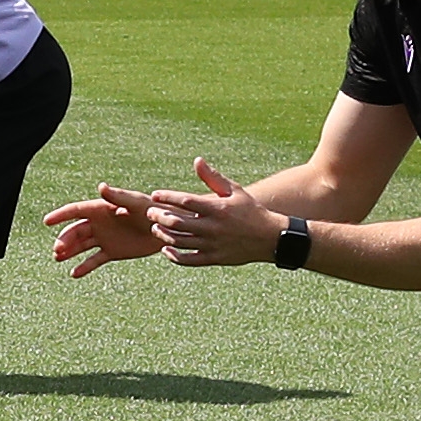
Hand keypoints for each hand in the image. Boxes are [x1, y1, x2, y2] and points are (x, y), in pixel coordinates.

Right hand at [43, 181, 162, 275]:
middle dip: (64, 239)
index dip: (61, 215)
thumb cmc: (156, 210)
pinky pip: (94, 260)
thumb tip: (101, 187)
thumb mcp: (138, 202)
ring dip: (68, 251)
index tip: (47, 221)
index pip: (77, 210)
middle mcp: (100, 223)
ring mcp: (104, 238)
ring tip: (59, 258)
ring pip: (81, 246)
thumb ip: (119, 197)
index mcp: (103, 208)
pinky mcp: (112, 252)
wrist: (171, 229)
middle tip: (58, 249)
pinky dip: (84, 267)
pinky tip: (74, 274)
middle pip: (75, 230)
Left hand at [140, 156, 281, 267]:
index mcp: (217, 208)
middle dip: (159, 217)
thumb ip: (213, 178)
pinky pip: (188, 260)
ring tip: (155, 227)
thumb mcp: (235, 191)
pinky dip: (174, 256)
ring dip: (163, 235)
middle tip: (150, 212)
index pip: (186, 201)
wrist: (270, 237)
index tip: (155, 195)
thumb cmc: (250, 210)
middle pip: (177, 223)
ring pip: (180, 241)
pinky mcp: (214, 258)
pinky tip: (165, 249)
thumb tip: (197, 160)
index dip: (168, 197)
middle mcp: (213, 227)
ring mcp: (213, 244)